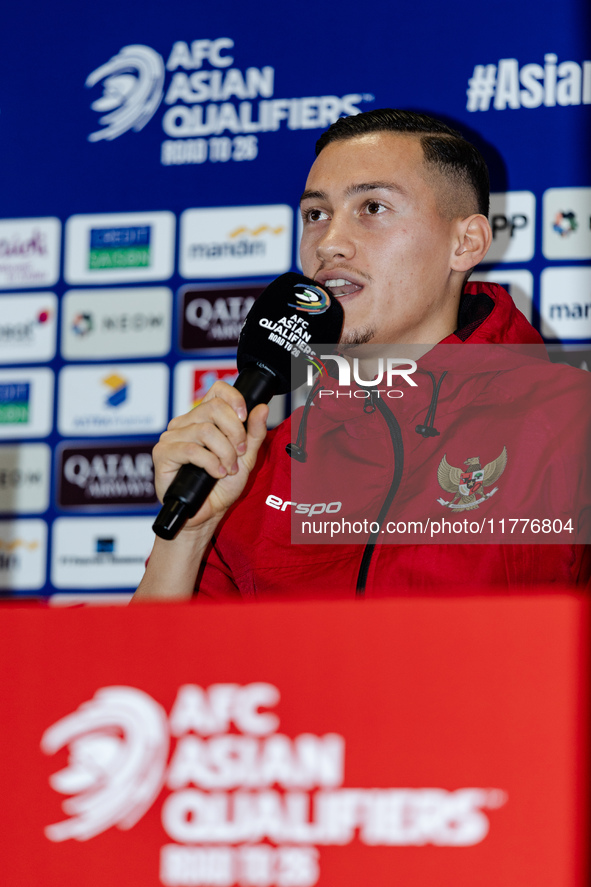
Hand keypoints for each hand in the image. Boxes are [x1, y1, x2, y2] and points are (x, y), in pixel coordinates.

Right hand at [152, 381, 268, 529]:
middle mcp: (185, 423)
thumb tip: (262, 407)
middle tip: (239, 452)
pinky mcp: (163, 452)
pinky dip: (210, 463)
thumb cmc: (222, 486)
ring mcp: (172, 436)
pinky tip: (216, 474)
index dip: (234, 399)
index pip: (217, 391)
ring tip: (227, 469)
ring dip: (224, 452)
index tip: (244, 418)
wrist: (207, 513)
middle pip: (214, 408)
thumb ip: (254, 433)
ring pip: (205, 430)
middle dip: (235, 432)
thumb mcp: (246, 457)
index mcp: (203, 418)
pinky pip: (191, 449)